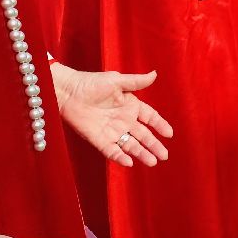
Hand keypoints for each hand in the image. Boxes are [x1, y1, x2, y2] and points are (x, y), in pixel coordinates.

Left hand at [50, 63, 172, 166]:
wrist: (68, 92)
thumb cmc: (91, 82)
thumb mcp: (117, 81)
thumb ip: (136, 81)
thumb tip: (155, 74)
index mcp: (130, 105)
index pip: (150, 117)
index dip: (160, 125)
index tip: (170, 134)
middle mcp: (123, 120)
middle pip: (143, 135)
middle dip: (154, 145)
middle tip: (165, 155)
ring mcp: (112, 131)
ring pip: (130, 145)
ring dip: (142, 153)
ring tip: (153, 162)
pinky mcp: (99, 139)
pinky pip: (112, 151)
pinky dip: (120, 157)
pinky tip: (130, 162)